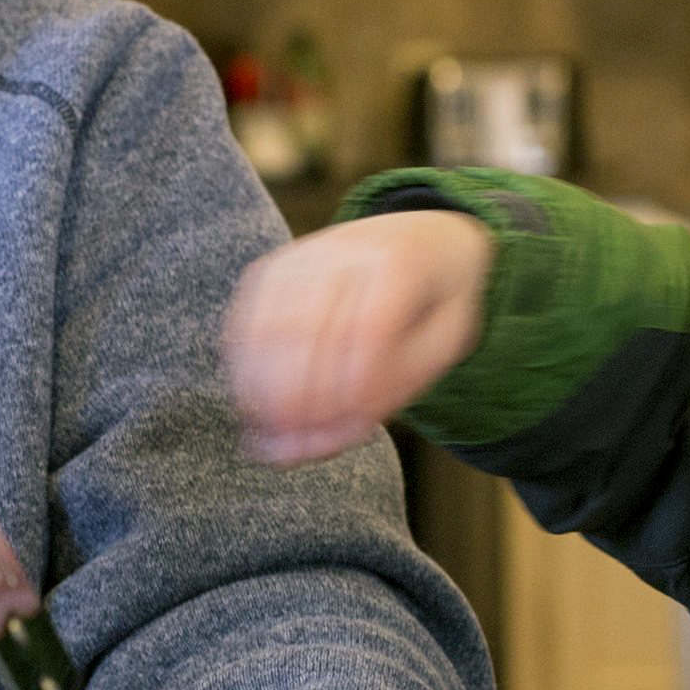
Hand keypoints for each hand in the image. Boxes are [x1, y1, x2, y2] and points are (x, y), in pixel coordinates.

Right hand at [223, 211, 495, 464]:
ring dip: (261, 391)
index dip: (351, 391)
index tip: (350, 435)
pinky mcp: (272, 267)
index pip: (368, 330)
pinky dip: (244, 367)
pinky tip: (255, 402)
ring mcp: (301, 255)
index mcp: (401, 263)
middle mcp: (344, 248)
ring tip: (270, 436)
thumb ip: (394, 390)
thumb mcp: (445, 344)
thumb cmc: (435, 303)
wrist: (424, 236)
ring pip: (266, 327)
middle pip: (307, 331)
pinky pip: (245, 318)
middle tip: (293, 452)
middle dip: (297, 402)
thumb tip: (325, 435)